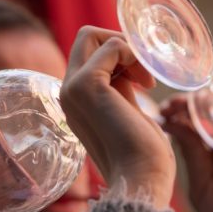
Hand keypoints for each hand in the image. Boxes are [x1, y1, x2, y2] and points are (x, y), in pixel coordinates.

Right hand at [60, 26, 174, 207]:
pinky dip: (133, 55)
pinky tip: (146, 84)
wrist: (140, 176)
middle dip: (120, 43)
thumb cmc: (141, 151)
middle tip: (143, 71)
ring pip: (93, 35)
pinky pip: (111, 46)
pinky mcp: (87, 86)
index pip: (86, 51)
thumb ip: (119, 86)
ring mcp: (72, 88)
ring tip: (146, 80)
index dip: (117, 54)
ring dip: (128, 49)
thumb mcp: (125, 109)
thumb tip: (127, 63)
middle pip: (85, 37)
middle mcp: (66, 91)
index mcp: (74, 99)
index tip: (140, 78)